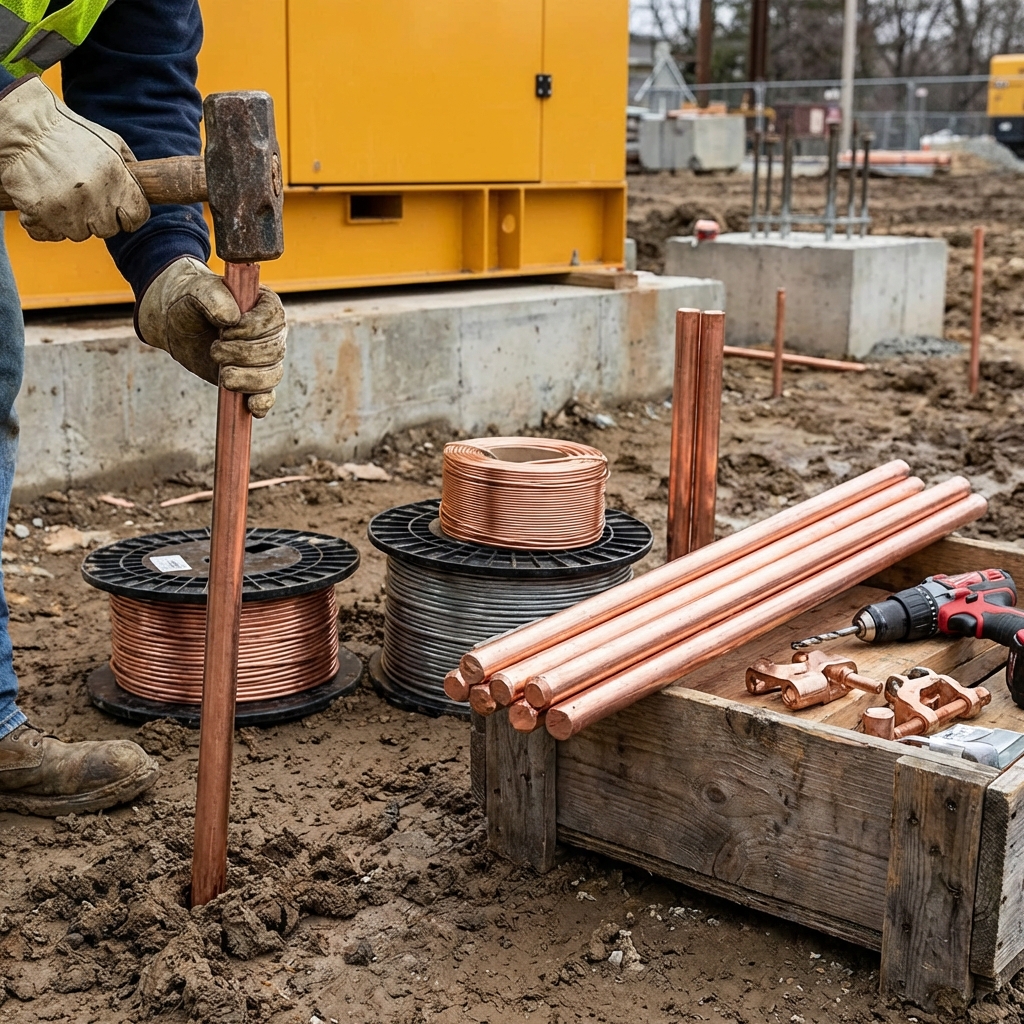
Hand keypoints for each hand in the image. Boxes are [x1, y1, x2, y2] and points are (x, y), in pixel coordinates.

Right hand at [0, 75, 147, 241]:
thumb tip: (142, 188)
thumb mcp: (109, 142)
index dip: (129, 216)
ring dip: (71, 221)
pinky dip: (46, 224)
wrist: (21, 127)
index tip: (120, 212)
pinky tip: (44, 203)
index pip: (137, 217)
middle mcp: (94, 197)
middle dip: (98, 218)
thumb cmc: (66, 132)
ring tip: (61, 194)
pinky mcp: (41, 214)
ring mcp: (67, 208)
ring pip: (79, 234)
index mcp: (116, 179)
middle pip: (107, 230)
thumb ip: (130, 169)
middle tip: (83, 198)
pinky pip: (50, 235)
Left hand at [137, 257, 285, 416]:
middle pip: (274, 351)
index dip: (253, 329)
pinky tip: (251, 406)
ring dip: (248, 379)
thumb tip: (231, 319)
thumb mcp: (196, 290)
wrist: (177, 322)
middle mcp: (271, 334)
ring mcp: (264, 359)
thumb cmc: (189, 300)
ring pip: (272, 376)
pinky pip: (267, 396)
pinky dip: (261, 403)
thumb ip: (213, 296)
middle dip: (243, 355)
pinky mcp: (251, 380)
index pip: (275, 320)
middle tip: (215, 350)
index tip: (226, 330)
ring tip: (223, 375)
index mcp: (264, 305)